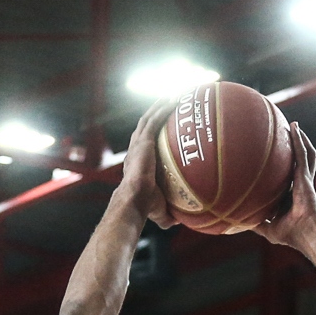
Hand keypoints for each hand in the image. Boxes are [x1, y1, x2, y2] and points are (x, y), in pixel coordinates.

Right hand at [115, 100, 176, 228]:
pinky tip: (176, 97)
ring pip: (150, 117)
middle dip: (158, 111)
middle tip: (171, 100)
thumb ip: (171, 212)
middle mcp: (136, 149)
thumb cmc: (145, 207)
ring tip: (175, 92)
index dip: (153, 132)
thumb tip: (181, 222)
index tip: (164, 125)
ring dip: (161, 103)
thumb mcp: (162, 210)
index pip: (145, 143)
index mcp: (138, 162)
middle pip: (146, 124)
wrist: (134, 200)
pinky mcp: (144, 141)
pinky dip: (164, 107)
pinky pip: (156, 119)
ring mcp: (139, 143)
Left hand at [252, 124, 315, 247]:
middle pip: (300, 162)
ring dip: (300, 140)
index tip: (276, 160)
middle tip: (287, 136)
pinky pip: (301, 154)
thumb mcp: (268, 228)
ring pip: (305, 154)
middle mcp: (300, 184)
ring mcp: (304, 179)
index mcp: (293, 195)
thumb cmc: (290, 233)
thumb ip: (256, 223)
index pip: (290, 179)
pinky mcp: (304, 176)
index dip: (286, 169)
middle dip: (297, 149)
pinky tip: (293, 128)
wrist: (305, 232)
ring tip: (293, 127)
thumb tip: (238, 223)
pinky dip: (298, 140)